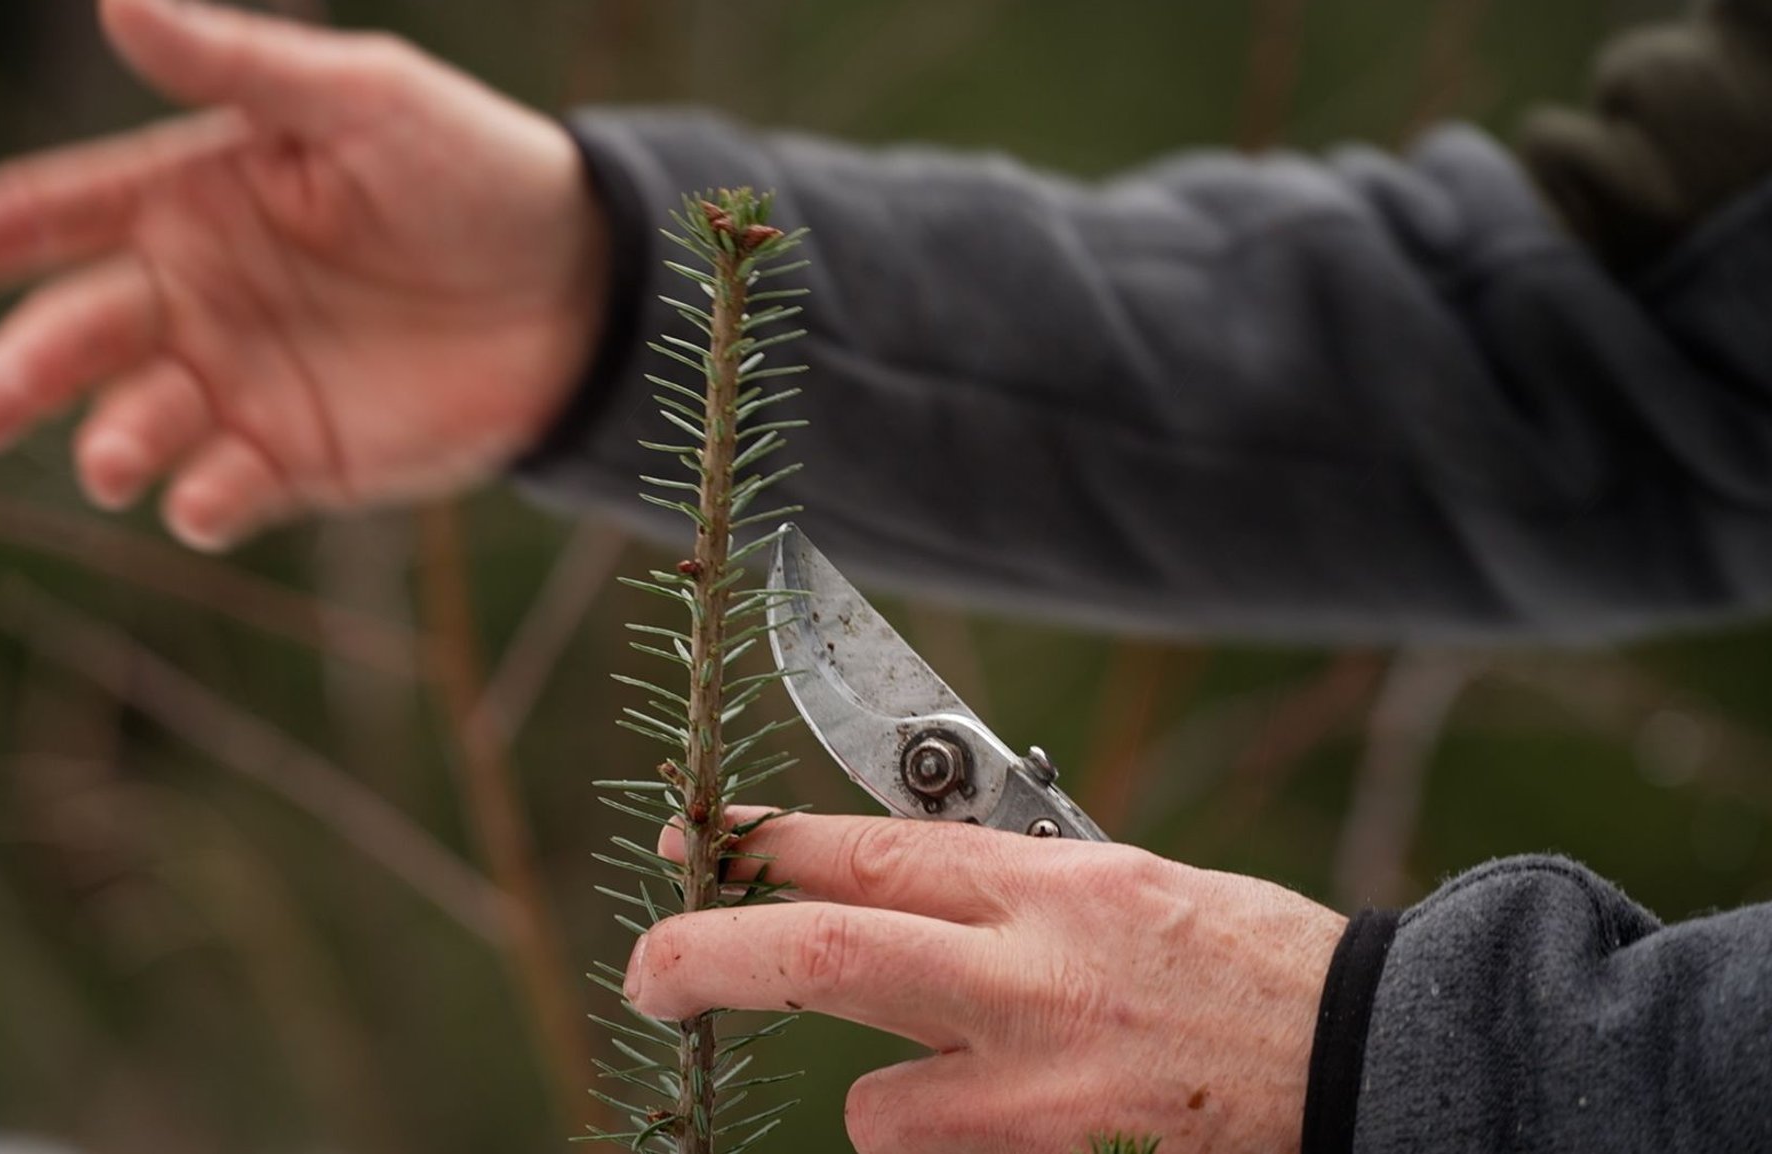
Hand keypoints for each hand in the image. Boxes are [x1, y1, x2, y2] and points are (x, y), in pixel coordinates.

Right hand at [0, 0, 607, 549]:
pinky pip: (223, 492)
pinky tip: (203, 496)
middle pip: (75, 335)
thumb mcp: (365, 100)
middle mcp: (197, 295)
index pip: (47, 220)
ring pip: (135, 425)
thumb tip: (113, 4)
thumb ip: (245, 67)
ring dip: (110, 444)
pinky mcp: (301, 460)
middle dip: (19, 370)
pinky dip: (199, 502)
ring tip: (116, 457)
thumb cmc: (474, 171)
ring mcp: (244, 383)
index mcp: (190, 198)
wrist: (585, 285)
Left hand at [625, 812, 1344, 1153]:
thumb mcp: (1127, 885)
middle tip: (652, 976)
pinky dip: (967, 1151)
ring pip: (877, 1109)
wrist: (1373, 1073)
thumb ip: (1008, 890)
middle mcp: (1028, 983)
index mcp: (1050, 885)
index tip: (695, 845)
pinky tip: (1050, 1130)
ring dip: (905, 1105)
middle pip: (817, 958)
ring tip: (1005, 1094)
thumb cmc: (1255, 972)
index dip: (756, 845)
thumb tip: (893, 885)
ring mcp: (1031, 1098)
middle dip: (705, 959)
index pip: (862, 849)